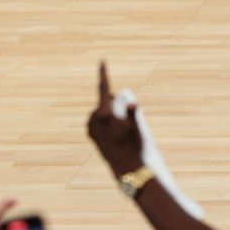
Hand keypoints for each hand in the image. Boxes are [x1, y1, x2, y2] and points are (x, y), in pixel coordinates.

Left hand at [87, 62, 143, 177]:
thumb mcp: (138, 128)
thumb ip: (133, 112)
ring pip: (105, 110)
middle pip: (108, 100)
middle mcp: (93, 119)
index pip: (103, 88)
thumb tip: (132, 103)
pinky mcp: (91, 134)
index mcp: (103, 114)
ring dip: (115, 113)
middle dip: (118, 103)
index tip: (102, 60)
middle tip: (129, 120)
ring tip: (124, 130)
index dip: (104, 73)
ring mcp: (90, 127)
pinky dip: (110, 120)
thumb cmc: (135, 147)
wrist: (127, 168)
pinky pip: (101, 119)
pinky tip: (117, 133)